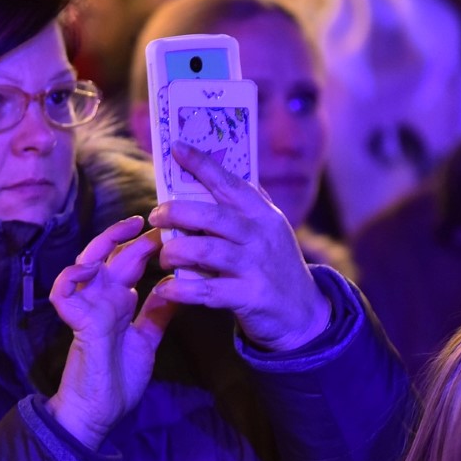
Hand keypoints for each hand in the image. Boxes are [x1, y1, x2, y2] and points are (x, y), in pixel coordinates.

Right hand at [47, 216, 172, 449]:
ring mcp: (87, 308)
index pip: (129, 262)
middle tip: (155, 221)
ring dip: (103, 243)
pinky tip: (93, 267)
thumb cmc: (118, 380)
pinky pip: (64, 293)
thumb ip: (158, 315)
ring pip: (84, 263)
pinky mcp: (77, 323)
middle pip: (110, 255)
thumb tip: (177, 289)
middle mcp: (101, 299)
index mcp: (117, 302)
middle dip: (132, 235)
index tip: (170, 229)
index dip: (146, 243)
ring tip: (127, 229)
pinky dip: (72, 277)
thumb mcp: (147, 341)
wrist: (98, 414)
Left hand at [147, 140, 331, 351]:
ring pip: (206, 251)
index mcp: (263, 214)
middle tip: (156, 215)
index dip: (202, 164)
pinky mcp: (249, 297)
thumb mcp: (271, 229)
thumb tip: (216, 172)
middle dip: (177, 212)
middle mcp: (259, 236)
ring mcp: (255, 266)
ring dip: (176, 251)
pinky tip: (165, 289)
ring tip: (164, 255)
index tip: (176, 147)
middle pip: (212, 216)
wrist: (305, 314)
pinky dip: (180, 290)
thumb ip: (248, 203)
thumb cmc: (277, 265)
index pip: (229, 182)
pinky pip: (206, 291)